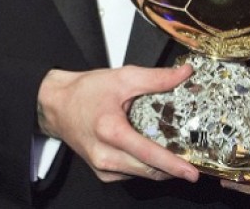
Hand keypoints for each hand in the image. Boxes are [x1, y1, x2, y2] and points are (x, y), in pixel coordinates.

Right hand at [36, 64, 199, 182]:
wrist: (57, 105)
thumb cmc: (85, 92)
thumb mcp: (123, 78)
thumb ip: (157, 78)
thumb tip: (183, 74)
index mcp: (111, 131)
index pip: (149, 154)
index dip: (173, 165)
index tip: (191, 172)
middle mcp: (105, 154)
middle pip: (148, 170)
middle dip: (173, 168)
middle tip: (192, 160)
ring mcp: (102, 166)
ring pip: (141, 175)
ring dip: (160, 167)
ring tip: (173, 152)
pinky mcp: (102, 172)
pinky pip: (131, 174)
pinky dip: (144, 166)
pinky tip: (148, 150)